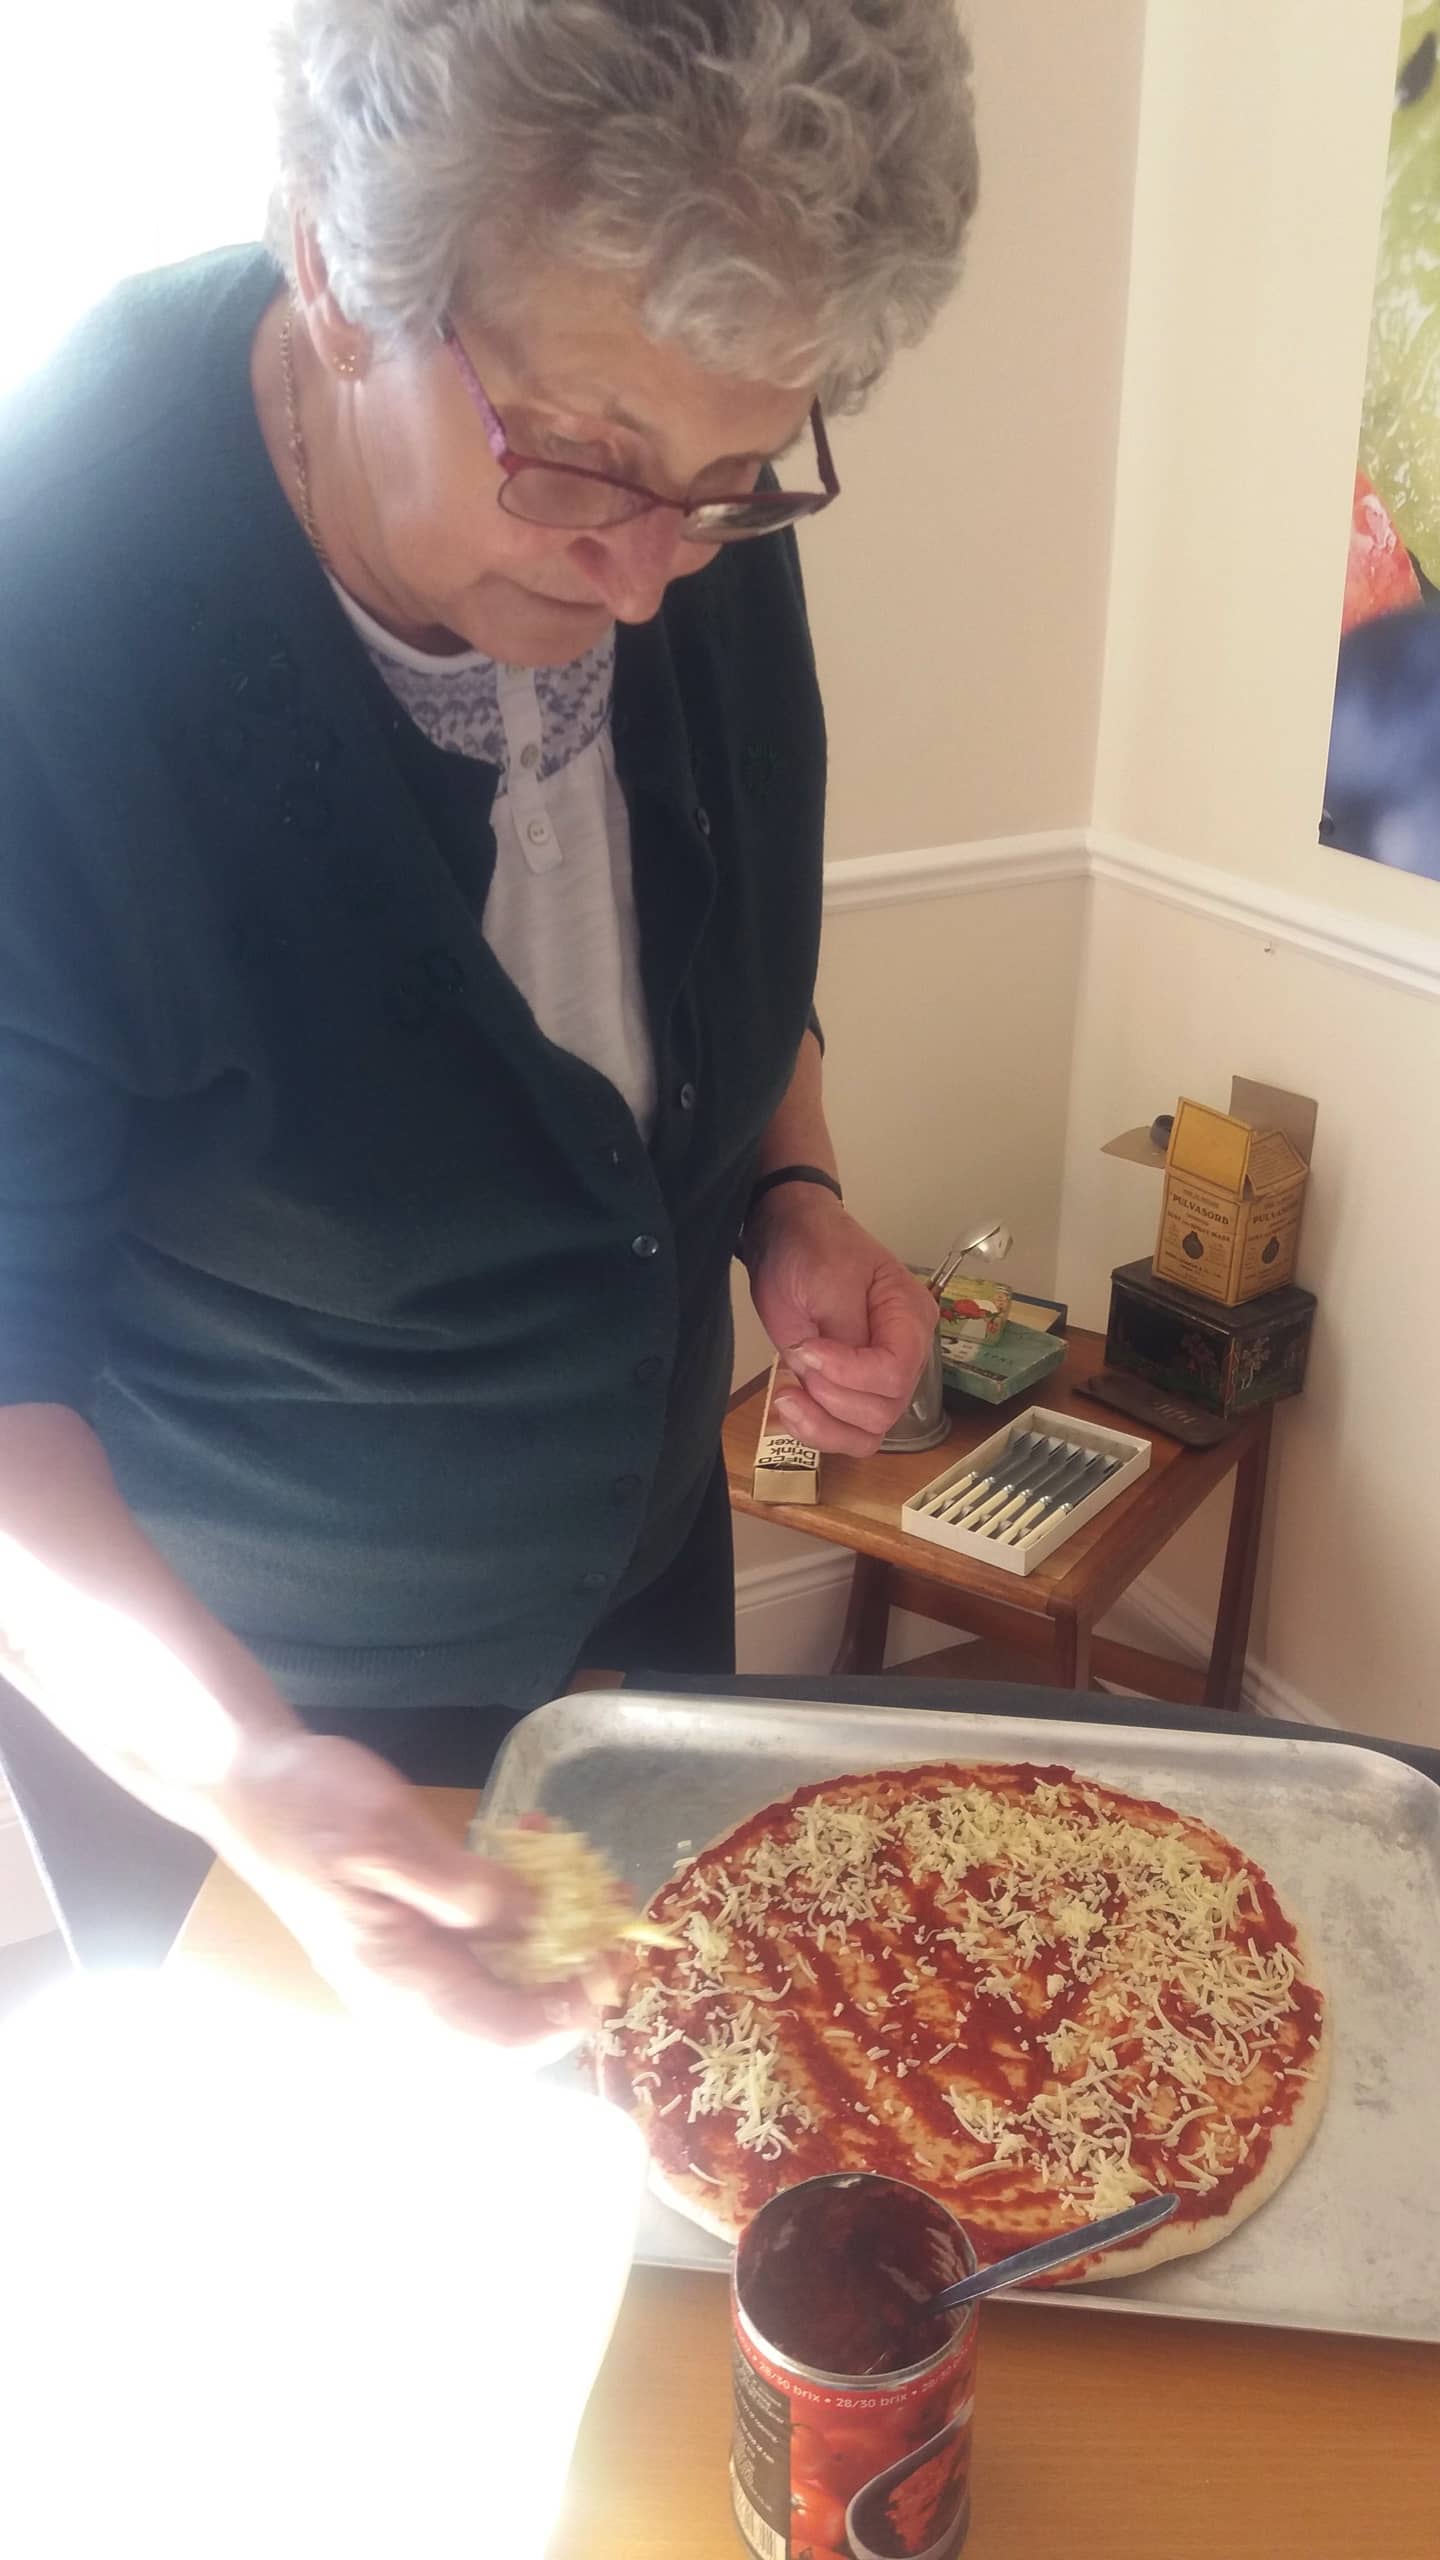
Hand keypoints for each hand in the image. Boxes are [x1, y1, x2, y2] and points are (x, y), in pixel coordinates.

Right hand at [198, 1731, 593, 2044]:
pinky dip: (521, 1914)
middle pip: (513, 2028)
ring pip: (504, 1988)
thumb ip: (461, 1888)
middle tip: (608, 1916)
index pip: (504, 2037)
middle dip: (572, 1978)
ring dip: (554, 1943)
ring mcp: (410, 1970)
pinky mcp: (414, 1940)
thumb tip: (534, 1923)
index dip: (570, 2008)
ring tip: (581, 1881)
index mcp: (399, 1981)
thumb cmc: (309, 1806)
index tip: (611, 1955)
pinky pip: (482, 1950)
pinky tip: (533, 1856)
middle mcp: (407, 1994)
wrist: (248, 1785)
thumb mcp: (386, 1834)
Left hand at [744, 1187, 936, 1454]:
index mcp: (910, 1318)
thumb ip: (843, 1330)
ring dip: (822, 1424)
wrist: (785, 1236)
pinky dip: (816, 1432)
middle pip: (884, 1411)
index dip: (849, 1373)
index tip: (807, 1348)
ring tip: (787, 1393)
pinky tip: (790, 1407)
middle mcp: (905, 1355)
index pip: (895, 1372)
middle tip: (798, 1359)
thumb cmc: (811, 1247)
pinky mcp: (848, 1392)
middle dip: (832, 1397)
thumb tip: (838, 1376)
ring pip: (868, 1434)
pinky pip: (846, 1435)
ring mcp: (876, 1379)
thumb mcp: (829, 1279)